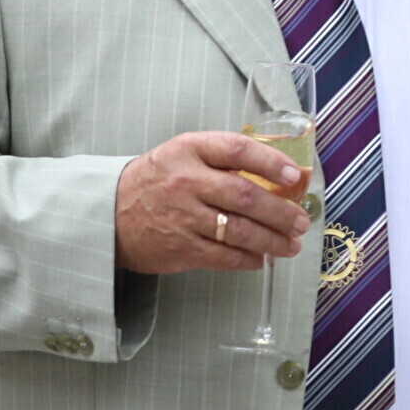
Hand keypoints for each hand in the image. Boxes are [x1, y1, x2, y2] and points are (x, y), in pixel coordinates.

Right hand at [114, 131, 309, 275]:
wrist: (108, 212)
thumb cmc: (157, 180)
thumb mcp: (183, 154)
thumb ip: (223, 159)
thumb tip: (278, 175)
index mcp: (189, 149)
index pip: (238, 150)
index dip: (271, 162)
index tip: (294, 176)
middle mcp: (187, 181)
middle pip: (246, 196)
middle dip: (281, 212)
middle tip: (301, 221)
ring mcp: (183, 216)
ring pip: (240, 231)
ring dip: (273, 240)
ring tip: (291, 245)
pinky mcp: (180, 247)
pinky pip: (225, 256)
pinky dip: (249, 260)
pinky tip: (262, 259)